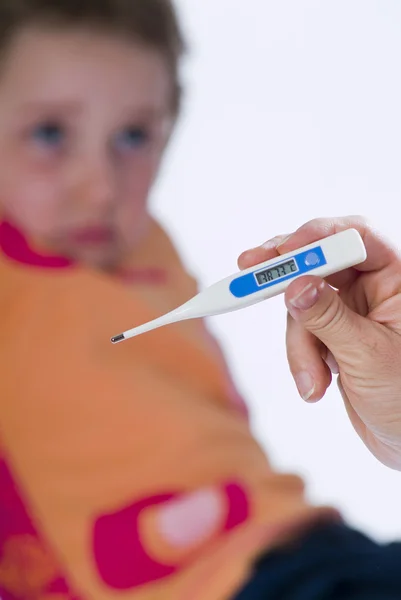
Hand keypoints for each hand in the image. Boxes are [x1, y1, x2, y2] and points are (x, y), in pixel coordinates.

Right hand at [238, 216, 400, 469]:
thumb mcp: (367, 356)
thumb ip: (329, 317)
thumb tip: (295, 284)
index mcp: (398, 280)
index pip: (357, 239)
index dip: (317, 238)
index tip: (281, 252)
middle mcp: (375, 287)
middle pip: (320, 260)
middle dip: (286, 273)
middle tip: (247, 266)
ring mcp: (352, 309)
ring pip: (303, 303)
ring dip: (299, 344)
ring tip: (314, 382)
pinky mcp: (333, 332)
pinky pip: (301, 330)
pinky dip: (300, 357)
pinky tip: (316, 386)